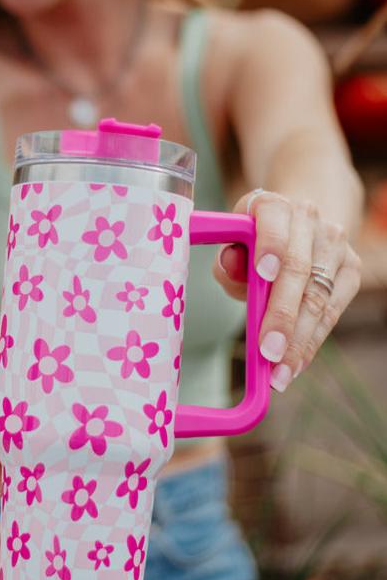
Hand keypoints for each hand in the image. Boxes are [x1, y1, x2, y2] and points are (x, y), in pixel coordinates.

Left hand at [212, 190, 361, 390]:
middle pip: (299, 269)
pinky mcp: (351, 271)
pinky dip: (311, 342)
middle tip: (267, 352)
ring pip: (318, 297)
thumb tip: (229, 264)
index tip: (263, 275)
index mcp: (274, 206)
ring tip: (280, 374)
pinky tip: (296, 365)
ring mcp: (335, 245)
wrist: (298, 225)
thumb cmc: (254, 242)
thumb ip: (228, 258)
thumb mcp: (234, 245)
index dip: (270, 246)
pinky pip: (332, 312)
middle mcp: (309, 220)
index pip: (274, 222)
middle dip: (283, 315)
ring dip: (298, 340)